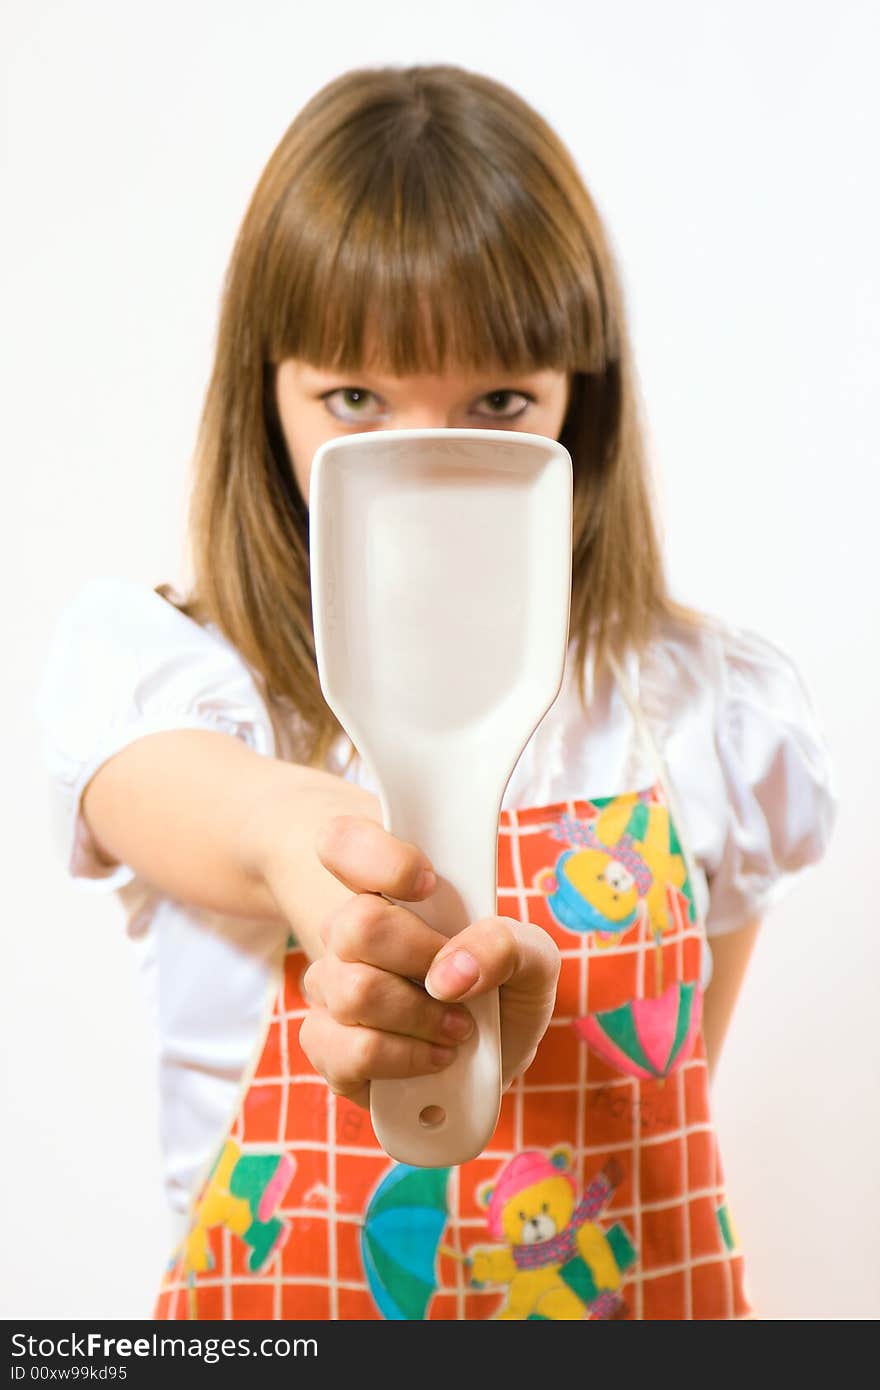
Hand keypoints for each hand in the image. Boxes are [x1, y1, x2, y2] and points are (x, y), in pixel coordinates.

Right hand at [297, 814, 560, 1109]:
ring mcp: (330, 988)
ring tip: (458, 1029)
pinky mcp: (326, 1047)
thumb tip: (448, 976)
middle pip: (357, 924)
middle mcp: (347, 931)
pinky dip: (404, 1059)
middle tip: (458, 982)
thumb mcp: (532, 957)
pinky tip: (433, 1058)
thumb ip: (506, 946)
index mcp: (388, 888)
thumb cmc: (502, 986)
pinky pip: (346, 1052)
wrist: (493, 1054)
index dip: (379, 859)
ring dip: (421, 1018)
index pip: (341, 841)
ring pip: (354, 991)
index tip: (428, 884)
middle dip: (422, 957)